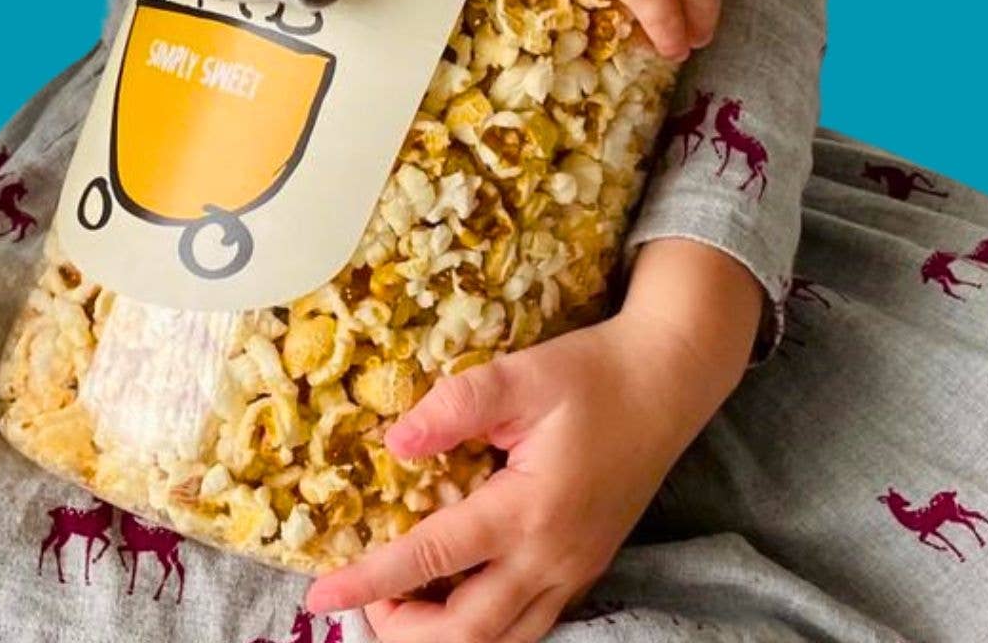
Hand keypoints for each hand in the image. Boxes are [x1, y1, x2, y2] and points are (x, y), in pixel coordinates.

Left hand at [300, 316, 700, 642]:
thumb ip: (457, 405)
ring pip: (504, 641)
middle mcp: (552, 557)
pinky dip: (485, 625)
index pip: (434, 558)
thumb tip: (393, 443)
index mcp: (530, 509)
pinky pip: (529, 624)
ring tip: (401, 608)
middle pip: (469, 632)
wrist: (667, 381)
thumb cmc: (594, 372)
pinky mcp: (584, 568)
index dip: (371, 581)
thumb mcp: (523, 373)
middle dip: (405, 631)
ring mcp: (573, 570)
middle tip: (362, 603)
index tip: (320, 594)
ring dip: (446, 638)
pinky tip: (458, 595)